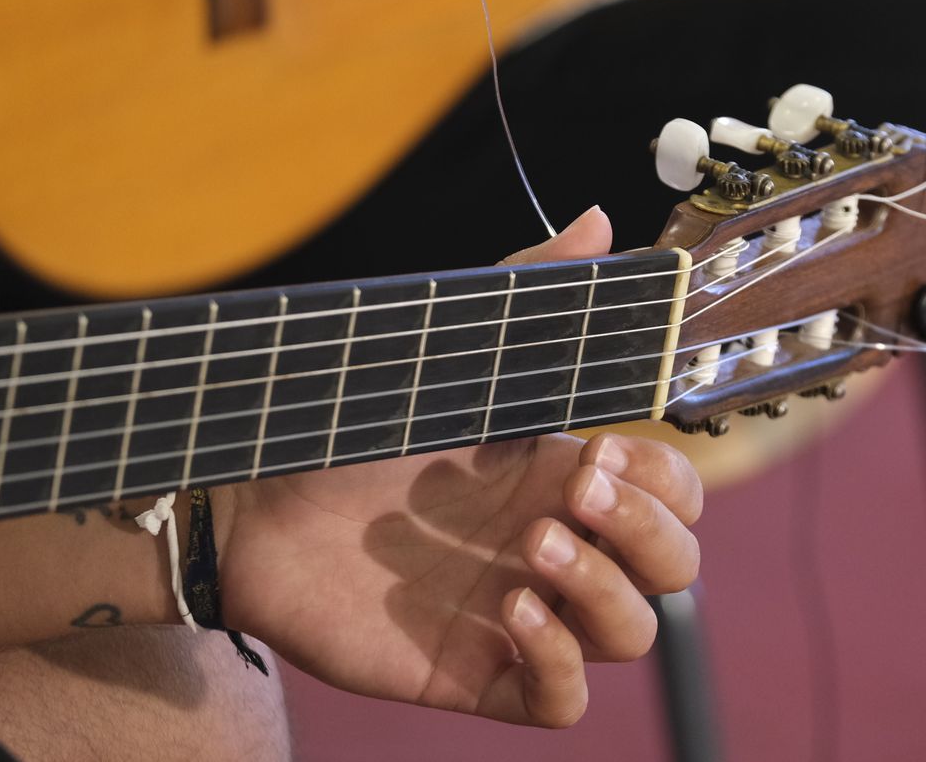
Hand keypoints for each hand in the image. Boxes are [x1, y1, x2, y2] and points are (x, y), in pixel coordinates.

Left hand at [215, 208, 703, 725]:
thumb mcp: (449, 352)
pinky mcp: (476, 672)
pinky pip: (566, 702)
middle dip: (649, 532)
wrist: (249, 500)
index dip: (665, 482)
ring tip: (532, 548)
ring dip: (607, 593)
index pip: (676, 497)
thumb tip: (599, 222)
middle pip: (675, 569)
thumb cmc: (348, 424)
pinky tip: (512, 612)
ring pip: (633, 635)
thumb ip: (529, 290)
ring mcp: (523, 615)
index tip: (603, 447)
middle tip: (577, 491)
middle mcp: (556, 546)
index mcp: (561, 475)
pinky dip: (560, 663)